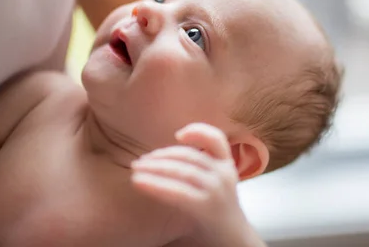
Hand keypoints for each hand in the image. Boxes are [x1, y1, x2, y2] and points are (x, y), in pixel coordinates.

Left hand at [131, 123, 249, 241]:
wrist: (232, 242)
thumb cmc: (217, 212)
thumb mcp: (216, 185)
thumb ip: (200, 168)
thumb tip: (164, 157)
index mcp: (227, 166)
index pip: (217, 139)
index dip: (197, 131)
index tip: (177, 135)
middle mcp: (224, 174)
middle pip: (188, 155)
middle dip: (161, 156)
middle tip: (139, 161)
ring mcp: (216, 190)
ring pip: (181, 170)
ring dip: (154, 167)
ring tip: (135, 169)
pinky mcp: (206, 207)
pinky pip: (176, 191)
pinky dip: (155, 184)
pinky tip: (138, 182)